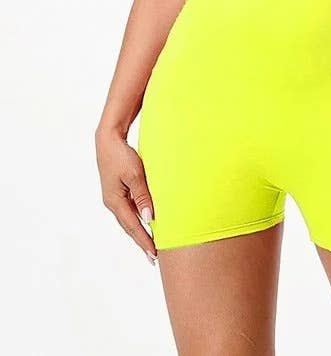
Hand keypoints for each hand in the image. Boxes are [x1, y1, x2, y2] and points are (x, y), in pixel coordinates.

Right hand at [95, 127, 156, 264]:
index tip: (154, 254)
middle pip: (129, 226)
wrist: (108, 140)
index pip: (132, 226)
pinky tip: (146, 222)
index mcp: (115, 201)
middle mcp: (113, 203)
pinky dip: (138, 218)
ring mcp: (114, 197)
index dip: (144, 240)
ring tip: (151, 244)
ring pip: (129, 219)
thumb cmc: (121, 155)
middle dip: (141, 241)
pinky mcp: (118, 191)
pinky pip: (129, 209)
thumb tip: (148, 219)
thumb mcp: (135, 175)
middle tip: (153, 258)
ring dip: (140, 231)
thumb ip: (142, 197)